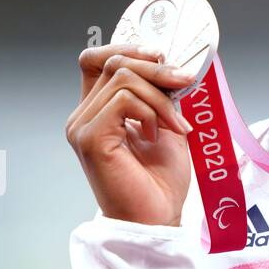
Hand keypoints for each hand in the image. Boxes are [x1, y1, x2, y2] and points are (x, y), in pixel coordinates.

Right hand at [66, 44, 194, 226]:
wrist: (156, 220)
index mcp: (96, 111)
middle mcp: (83, 116)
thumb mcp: (166, 127)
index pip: (97, 59)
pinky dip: (152, 111)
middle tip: (186, 83)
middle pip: (114, 62)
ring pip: (123, 78)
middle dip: (156, 67)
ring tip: (177, 126)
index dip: (128, 48)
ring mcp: (82, 126)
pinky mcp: (90, 138)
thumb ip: (161, 95)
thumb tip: (173, 64)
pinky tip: (160, 135)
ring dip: (161, 97)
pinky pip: (124, 100)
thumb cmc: (160, 183)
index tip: (162, 57)